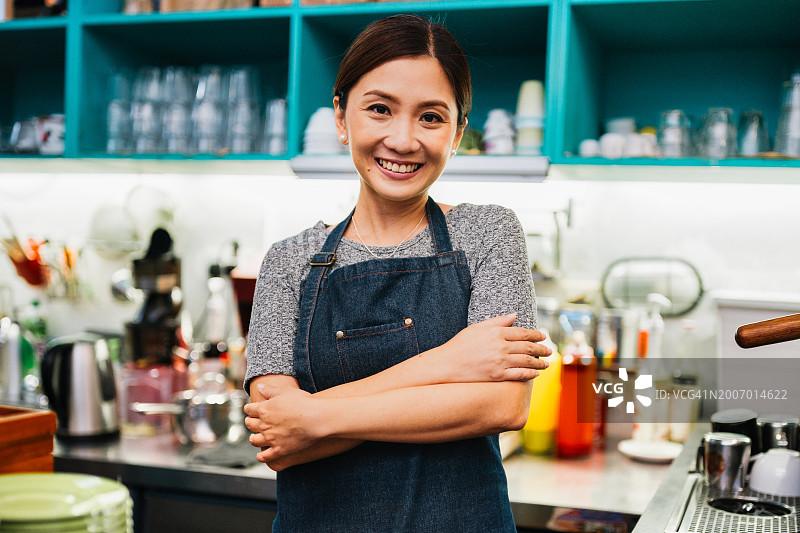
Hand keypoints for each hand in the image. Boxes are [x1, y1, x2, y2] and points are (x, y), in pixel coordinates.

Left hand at [244, 385, 321, 463]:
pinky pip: (264, 457)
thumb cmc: (303, 402)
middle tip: (252, 422)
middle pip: (249, 425)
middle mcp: (264, 425)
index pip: (249, 409)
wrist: (316, 418)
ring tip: (256, 438)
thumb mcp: (285, 391)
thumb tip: (259, 386)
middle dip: (249, 422)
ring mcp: (271, 439)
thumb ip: (270, 390)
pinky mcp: (279, 450)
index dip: (249, 409)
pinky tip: (262, 455)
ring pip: (254, 441)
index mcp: (264, 409)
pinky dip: (261, 456)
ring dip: (253, 438)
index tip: (250, 409)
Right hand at [433, 314, 550, 382]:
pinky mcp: (498, 376)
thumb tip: (514, 315)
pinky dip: (530, 373)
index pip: (522, 333)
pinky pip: (519, 374)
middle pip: (527, 347)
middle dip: (541, 348)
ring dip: (539, 362)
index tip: (543, 336)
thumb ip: (497, 321)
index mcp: (496, 332)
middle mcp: (500, 346)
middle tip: (549, 349)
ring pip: (527, 361)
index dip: (535, 334)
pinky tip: (535, 373)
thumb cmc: (460, 345)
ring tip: (546, 362)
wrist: (447, 365)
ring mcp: (500, 362)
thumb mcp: (477, 328)